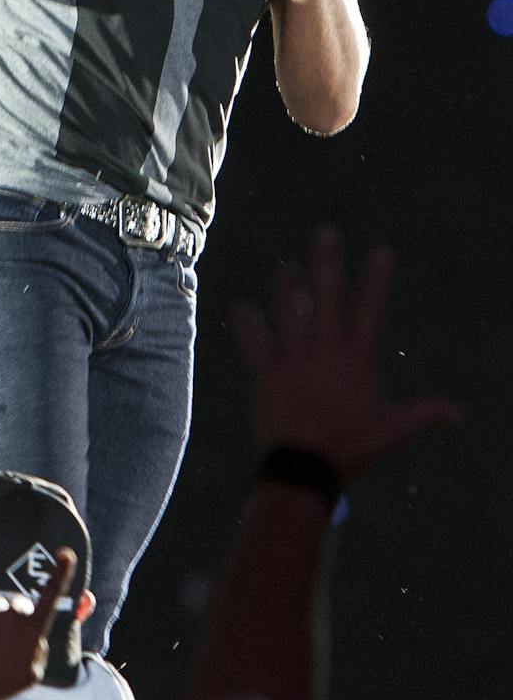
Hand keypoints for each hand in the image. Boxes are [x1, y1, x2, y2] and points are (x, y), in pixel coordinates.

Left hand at [0, 549, 74, 699]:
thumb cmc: (0, 683)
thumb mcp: (31, 672)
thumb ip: (39, 647)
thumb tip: (39, 633)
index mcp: (30, 631)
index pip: (50, 597)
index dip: (60, 574)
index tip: (65, 553)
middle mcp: (9, 615)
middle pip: (15, 604)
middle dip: (10, 618)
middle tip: (0, 643)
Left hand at [232, 228, 462, 483]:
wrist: (306, 467)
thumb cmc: (352, 448)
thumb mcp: (393, 429)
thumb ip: (424, 413)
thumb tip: (460, 411)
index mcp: (356, 359)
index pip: (369, 311)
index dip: (375, 281)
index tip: (380, 252)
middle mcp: (324, 350)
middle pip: (327, 299)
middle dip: (328, 264)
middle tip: (326, 232)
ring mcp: (294, 359)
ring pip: (288, 313)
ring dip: (286, 288)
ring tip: (285, 267)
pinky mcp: (267, 372)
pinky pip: (254, 342)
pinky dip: (246, 324)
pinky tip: (238, 306)